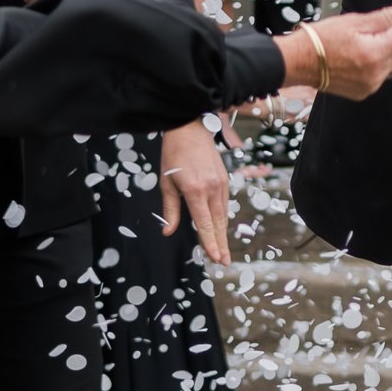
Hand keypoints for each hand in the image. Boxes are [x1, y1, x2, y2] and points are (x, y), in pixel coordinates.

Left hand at [160, 118, 231, 265]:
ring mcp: (221, 183)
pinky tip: (220, 228)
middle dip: (221, 244)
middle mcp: (212, 188)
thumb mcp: (166, 182)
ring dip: (223, 233)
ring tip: (223, 250)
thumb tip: (167, 232)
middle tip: (224, 262)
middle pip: (218, 223)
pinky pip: (224, 204)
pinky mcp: (224, 179)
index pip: (205, 224)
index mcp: (196, 191)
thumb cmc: (174, 154)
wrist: (190, 128)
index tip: (216, 258)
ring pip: (223, 214)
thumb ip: (170, 209)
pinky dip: (222, 218)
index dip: (211, 243)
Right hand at [275, 0, 391, 100]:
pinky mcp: (364, 91)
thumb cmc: (320, 39)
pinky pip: (383, 74)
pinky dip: (382, 61)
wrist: (297, 62)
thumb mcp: (354, 21)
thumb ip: (387, 15)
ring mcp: (371, 85)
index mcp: (374, 54)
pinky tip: (368, 50)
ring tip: (377, 33)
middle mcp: (376, 74)